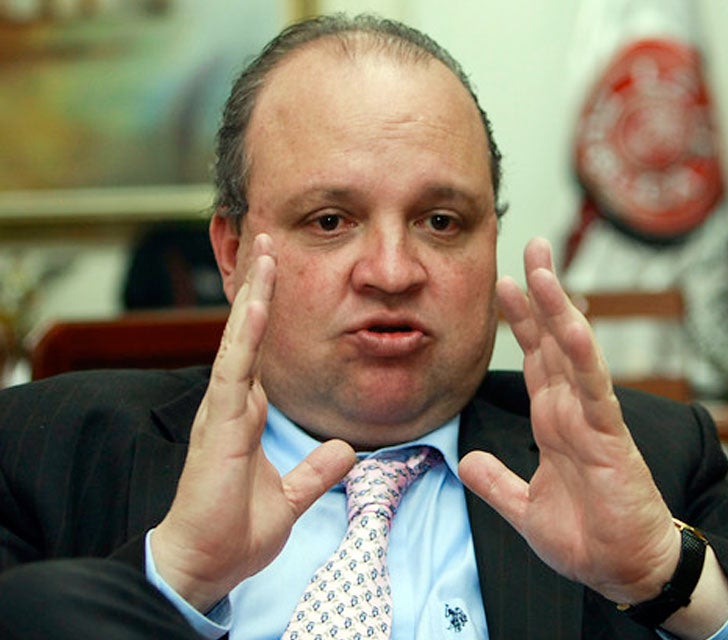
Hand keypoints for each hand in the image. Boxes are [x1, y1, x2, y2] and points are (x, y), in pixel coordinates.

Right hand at [151, 233, 355, 611]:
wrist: (206, 564)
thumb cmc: (235, 532)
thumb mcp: (290, 496)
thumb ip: (315, 471)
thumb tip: (343, 451)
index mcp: (245, 415)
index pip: (259, 353)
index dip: (268, 315)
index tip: (279, 278)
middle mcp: (231, 405)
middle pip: (245, 334)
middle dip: (259, 288)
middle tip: (269, 242)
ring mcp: (221, 411)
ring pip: (237, 341)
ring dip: (252, 296)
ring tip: (264, 253)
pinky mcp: (217, 427)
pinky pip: (232, 373)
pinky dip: (244, 338)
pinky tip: (256, 306)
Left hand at [459, 237, 680, 604]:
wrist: (622, 571)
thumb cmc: (585, 537)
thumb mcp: (524, 508)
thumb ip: (495, 482)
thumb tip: (466, 460)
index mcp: (554, 421)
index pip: (535, 359)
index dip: (521, 320)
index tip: (505, 281)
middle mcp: (573, 410)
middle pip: (553, 339)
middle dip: (542, 292)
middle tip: (532, 245)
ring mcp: (592, 419)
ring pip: (573, 351)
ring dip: (558, 307)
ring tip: (543, 266)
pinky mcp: (610, 437)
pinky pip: (593, 389)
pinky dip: (581, 355)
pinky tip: (569, 323)